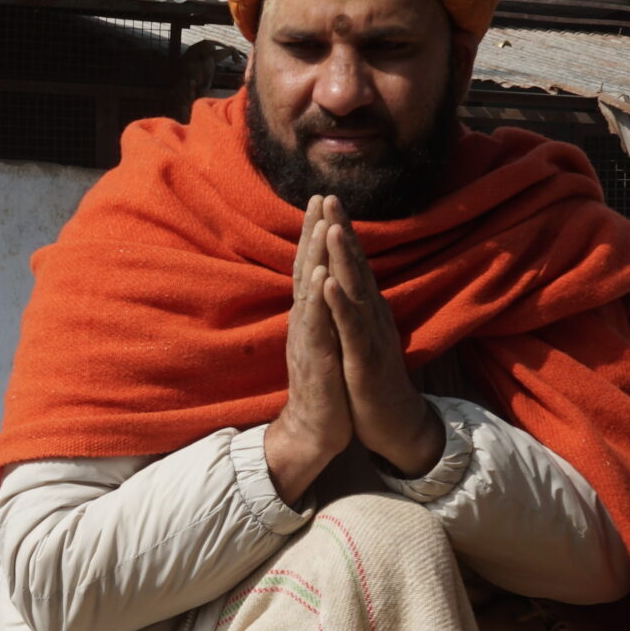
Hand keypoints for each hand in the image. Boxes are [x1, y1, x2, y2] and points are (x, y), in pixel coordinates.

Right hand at [265, 202, 353, 505]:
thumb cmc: (323, 391)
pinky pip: (317, 325)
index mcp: (310, 319)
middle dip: (313, 232)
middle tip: (318, 196)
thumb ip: (322, 317)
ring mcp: (307, 340)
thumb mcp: (325, 346)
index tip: (321, 202)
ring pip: (310, 292)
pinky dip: (319, 299)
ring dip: (315, 257)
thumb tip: (324, 291)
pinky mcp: (315, 361)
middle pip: (307, 270)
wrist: (312, 433)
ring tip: (322, 225)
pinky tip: (322, 277)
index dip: (316, 235)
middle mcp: (304, 324)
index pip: (312, 269)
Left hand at [311, 196, 444, 478]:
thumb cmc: (371, 380)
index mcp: (365, 310)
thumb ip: (355, 307)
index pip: (350, 264)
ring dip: (344, 258)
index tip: (325, 199)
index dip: (339, 233)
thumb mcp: (360, 336)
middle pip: (355, 267)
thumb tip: (346, 279)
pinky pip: (351, 330)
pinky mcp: (365, 361)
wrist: (394, 424)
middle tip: (330, 196)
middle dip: (341, 231)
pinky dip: (340, 305)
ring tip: (332, 226)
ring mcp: (370, 337)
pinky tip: (329, 284)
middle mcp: (371, 316)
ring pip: (356, 291)